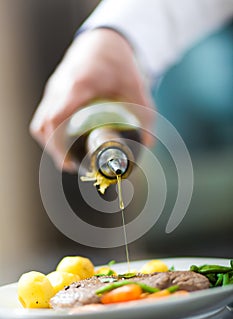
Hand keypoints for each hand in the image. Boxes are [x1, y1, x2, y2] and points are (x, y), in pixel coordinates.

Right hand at [30, 29, 152, 170]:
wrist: (102, 41)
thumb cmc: (119, 62)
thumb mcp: (136, 87)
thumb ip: (144, 114)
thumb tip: (148, 144)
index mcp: (79, 84)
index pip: (57, 118)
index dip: (59, 144)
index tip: (71, 161)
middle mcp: (60, 87)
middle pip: (45, 125)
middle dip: (56, 150)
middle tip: (73, 164)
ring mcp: (53, 89)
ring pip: (40, 123)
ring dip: (51, 144)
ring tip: (68, 156)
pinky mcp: (52, 92)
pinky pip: (43, 118)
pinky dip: (50, 134)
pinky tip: (64, 142)